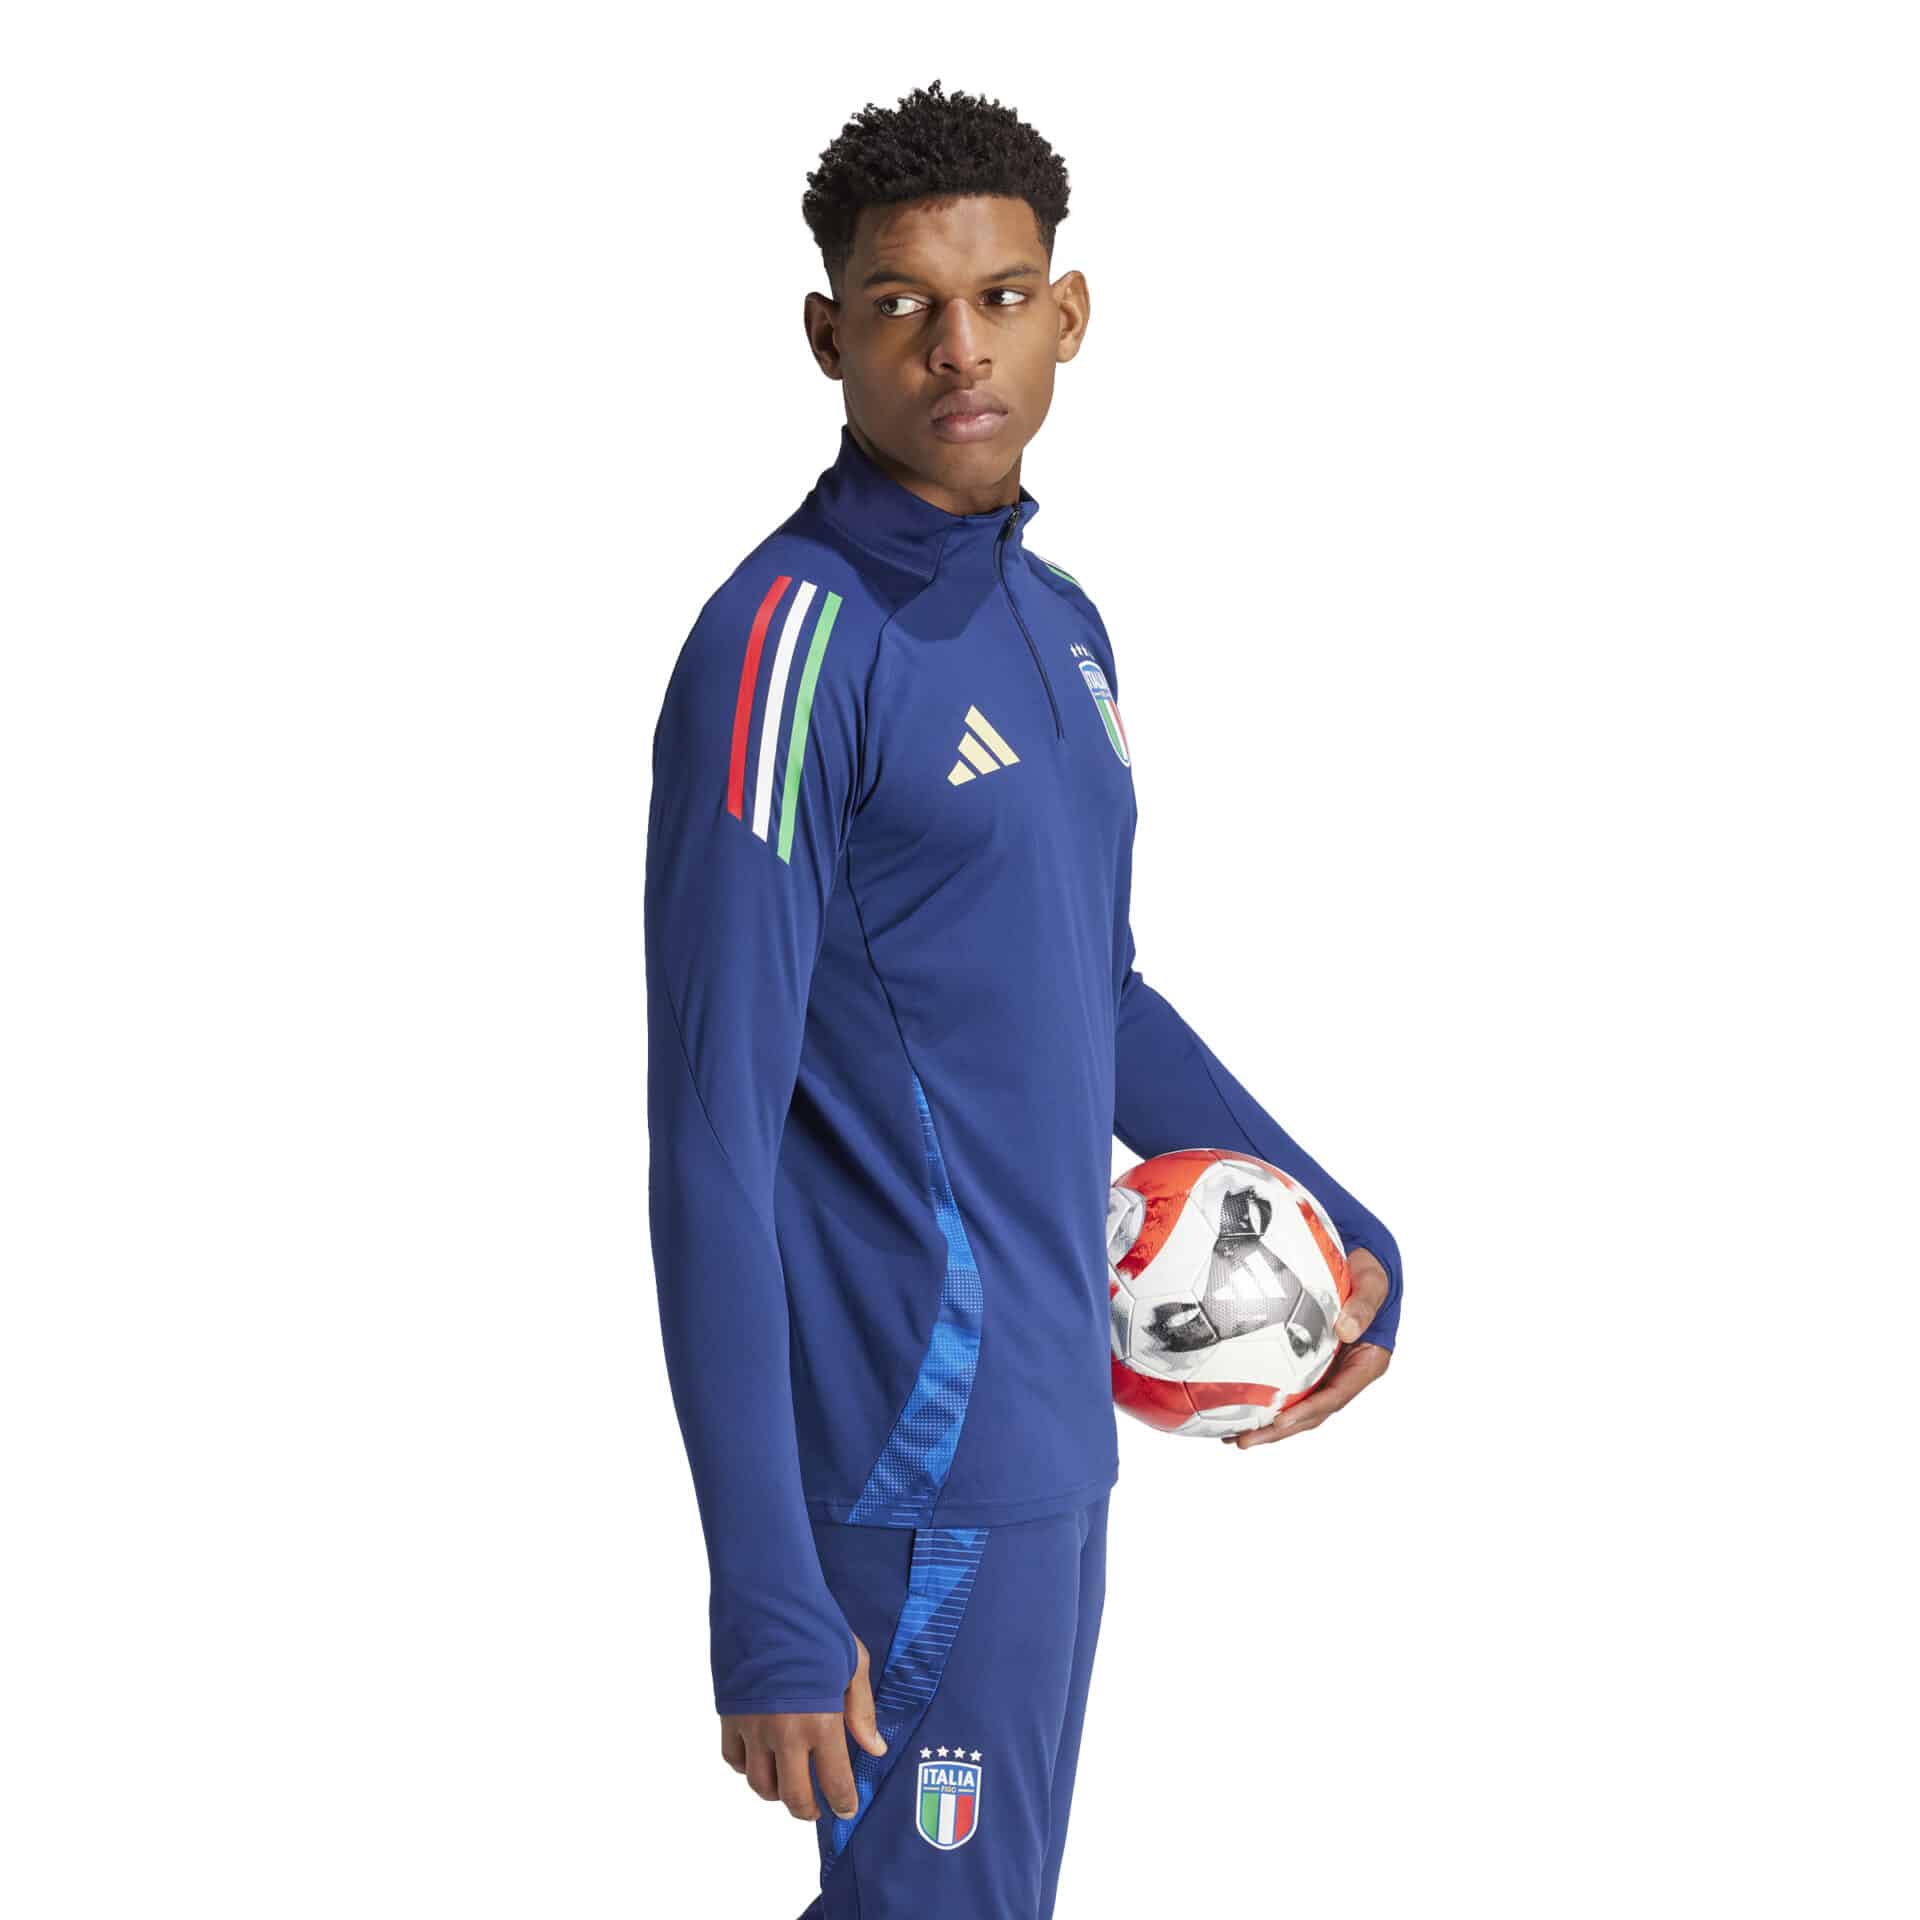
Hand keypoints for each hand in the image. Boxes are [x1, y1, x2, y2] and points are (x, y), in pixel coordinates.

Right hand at [719, 1630, 888, 1819]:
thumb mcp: (852, 1662)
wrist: (764, 1600)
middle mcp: (784, 1733)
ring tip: (789, 1786)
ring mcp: (752, 1727)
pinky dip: (747, 1768)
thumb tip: (875, 1749)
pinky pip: (734, 1760)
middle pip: (793, 1796)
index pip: (834, 1782)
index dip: (843, 1802)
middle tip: (816, 1808)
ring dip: (776, 1793)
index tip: (847, 1808)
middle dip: (808, 1810)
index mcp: (820, 1720)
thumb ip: (862, 1711)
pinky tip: (761, 1759)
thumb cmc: (814, 1626)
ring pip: (760, 1784)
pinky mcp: (729, 1716)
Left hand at [1220, 1245, 1392, 1447]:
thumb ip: (1362, 1306)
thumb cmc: (1369, 1274)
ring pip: (1298, 1406)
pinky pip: (1288, 1386)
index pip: (1335, 1397)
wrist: (1363, 1263)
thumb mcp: (1372, 1285)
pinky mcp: (1310, 1363)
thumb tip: (1346, 1330)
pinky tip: (1236, 1407)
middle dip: (1279, 1430)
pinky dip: (1265, 1399)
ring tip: (1233, 1436)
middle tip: (1244, 1441)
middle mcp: (1345, 1374)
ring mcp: (1327, 1371)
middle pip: (1312, 1412)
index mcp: (1366, 1363)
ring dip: (1268, 1424)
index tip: (1280, 1421)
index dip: (1307, 1412)